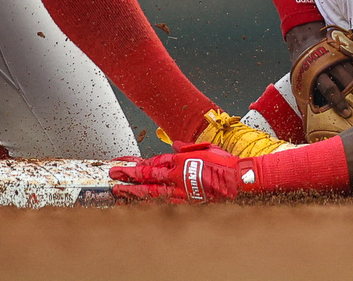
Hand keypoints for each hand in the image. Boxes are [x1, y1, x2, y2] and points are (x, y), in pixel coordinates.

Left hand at [110, 143, 244, 202]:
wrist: (239, 181)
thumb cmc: (225, 164)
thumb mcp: (205, 149)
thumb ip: (186, 148)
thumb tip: (174, 146)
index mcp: (181, 160)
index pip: (154, 161)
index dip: (138, 163)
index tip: (126, 164)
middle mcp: (178, 175)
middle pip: (147, 175)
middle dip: (128, 175)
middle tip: (113, 175)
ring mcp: (181, 191)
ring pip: (151, 192)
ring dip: (133, 192)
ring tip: (118, 193)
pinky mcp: (187, 203)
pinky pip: (163, 204)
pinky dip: (149, 205)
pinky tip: (138, 206)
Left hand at [286, 21, 352, 116]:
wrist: (304, 41)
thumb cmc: (302, 67)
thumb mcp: (300, 82)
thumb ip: (308, 97)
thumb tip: (312, 121)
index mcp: (314, 73)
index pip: (328, 89)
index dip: (338, 102)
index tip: (347, 113)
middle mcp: (327, 65)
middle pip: (344, 81)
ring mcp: (336, 58)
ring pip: (352, 73)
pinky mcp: (343, 52)